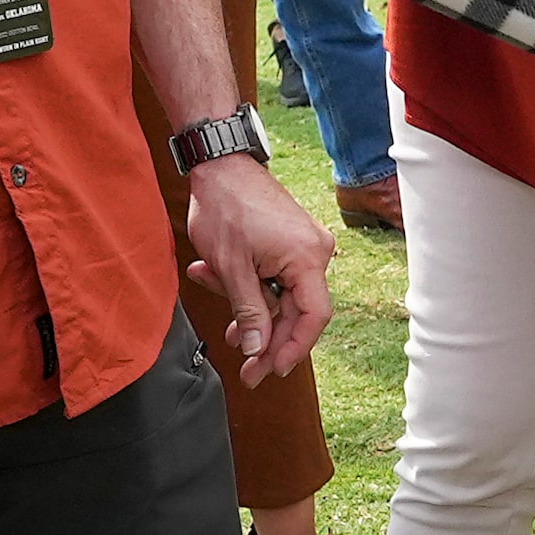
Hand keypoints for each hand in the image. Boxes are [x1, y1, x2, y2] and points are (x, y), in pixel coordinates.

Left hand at [183, 154, 335, 384]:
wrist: (221, 165)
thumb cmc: (226, 208)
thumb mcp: (231, 268)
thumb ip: (249, 312)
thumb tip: (258, 349)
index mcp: (307, 258)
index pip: (314, 316)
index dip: (294, 348)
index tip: (270, 369)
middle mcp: (315, 252)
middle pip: (297, 311)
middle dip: (267, 339)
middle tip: (245, 368)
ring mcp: (304, 246)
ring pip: (283, 296)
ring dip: (252, 311)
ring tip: (223, 324)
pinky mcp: (291, 242)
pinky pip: (277, 278)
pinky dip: (251, 288)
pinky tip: (219, 284)